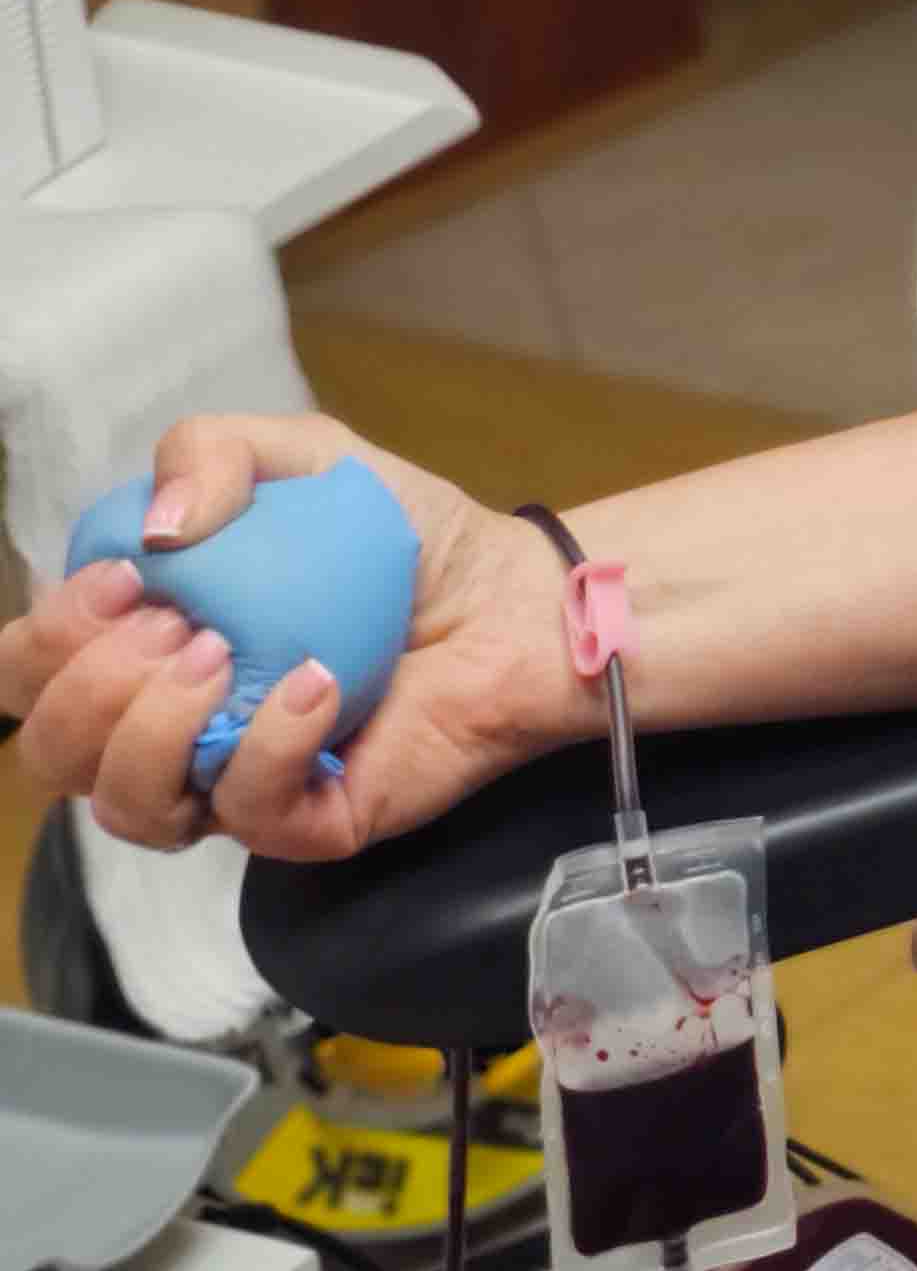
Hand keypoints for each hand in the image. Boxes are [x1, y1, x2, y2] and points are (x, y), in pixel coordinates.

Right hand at [2, 416, 577, 859]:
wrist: (514, 596)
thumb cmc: (401, 537)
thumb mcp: (305, 457)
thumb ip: (211, 451)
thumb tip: (152, 531)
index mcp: (144, 647)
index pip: (28, 674)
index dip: (47, 638)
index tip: (127, 580)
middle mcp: (171, 726)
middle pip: (52, 752)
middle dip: (91, 689)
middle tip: (183, 626)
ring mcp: (233, 781)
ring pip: (126, 807)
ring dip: (155, 727)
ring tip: (228, 657)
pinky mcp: (308, 819)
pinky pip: (246, 812)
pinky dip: (268, 745)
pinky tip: (316, 684)